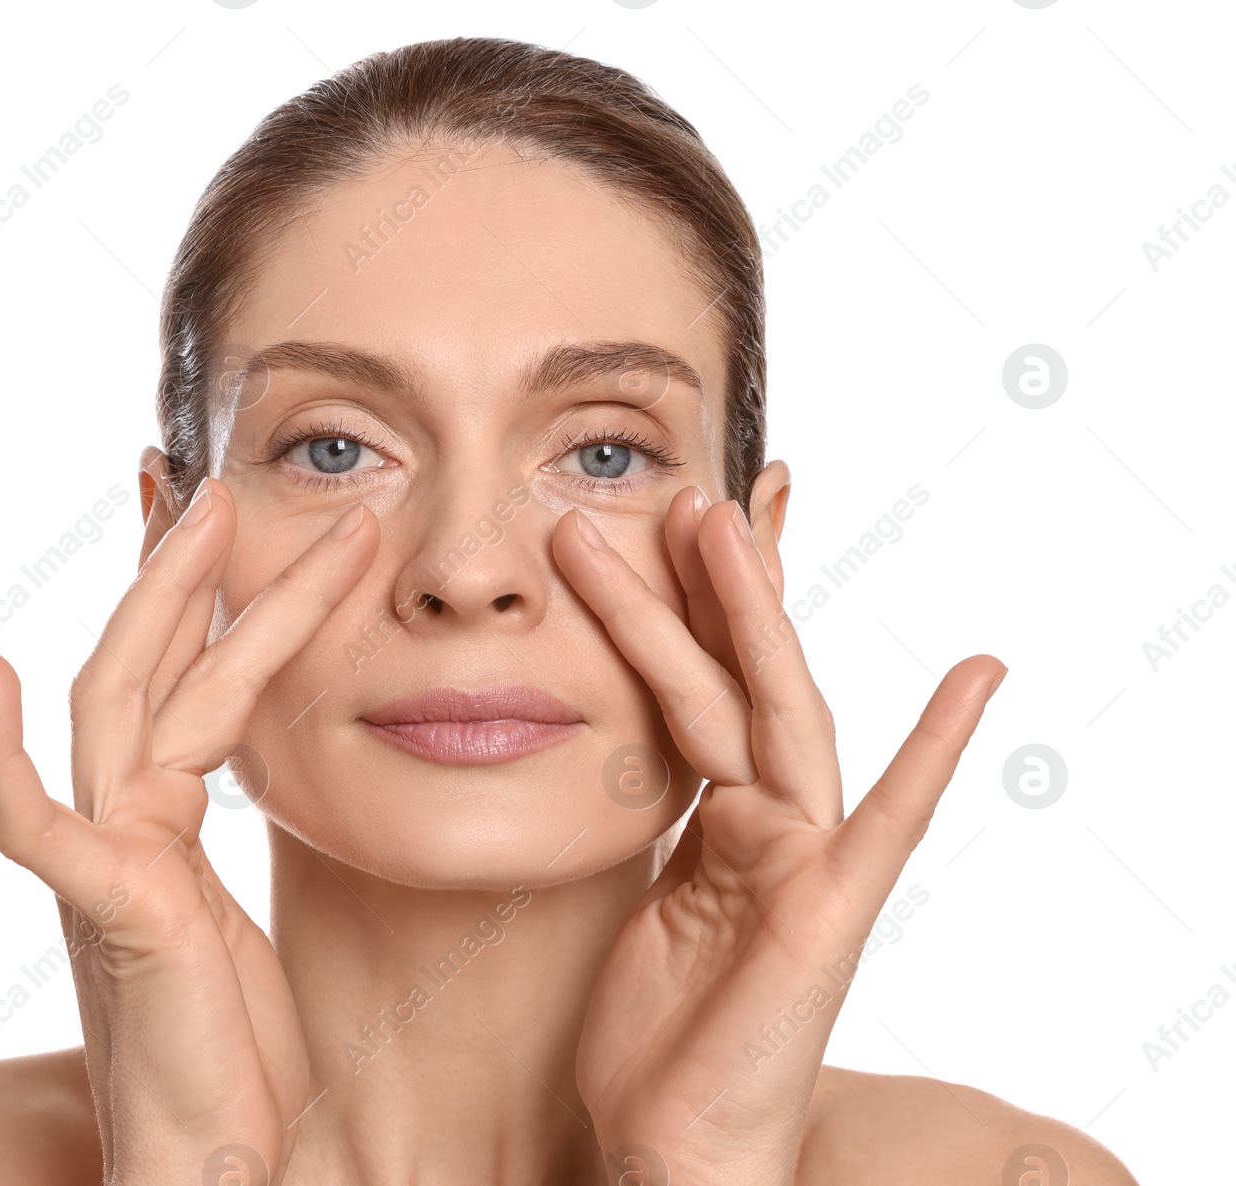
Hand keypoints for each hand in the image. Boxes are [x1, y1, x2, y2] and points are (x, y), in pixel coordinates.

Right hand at [0, 479, 377, 1184]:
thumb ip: (224, 839)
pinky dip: (0, 756)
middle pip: (148, 670)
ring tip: (192, 505)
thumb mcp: (243, 914)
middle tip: (224, 480)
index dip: (204, 603)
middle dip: (188, 572)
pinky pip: (34, 823)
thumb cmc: (229, 1052)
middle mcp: (123, 830)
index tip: (228, 528)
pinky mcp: (103, 910)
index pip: (186, 687)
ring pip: (124, 706)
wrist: (212, 1161)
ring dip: (161, 601)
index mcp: (159, 827)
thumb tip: (232, 780)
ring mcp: (105, 864)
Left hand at [558, 487, 1003, 1184]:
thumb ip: (656, 820)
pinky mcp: (827, 910)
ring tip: (732, 517)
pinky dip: (936, 748)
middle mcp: (767, 825)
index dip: (689, 605)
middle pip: (733, 680)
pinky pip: (886, 820)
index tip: (672, 523)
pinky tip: (980, 674)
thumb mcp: (638, 896)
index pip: (702, 689)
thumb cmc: (655, 1037)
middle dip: (708, 585)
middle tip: (682, 489)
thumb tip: (630, 758)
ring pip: (770, 715)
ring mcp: (803, 861)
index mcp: (717, 819)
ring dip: (753, 614)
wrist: (673, 1145)